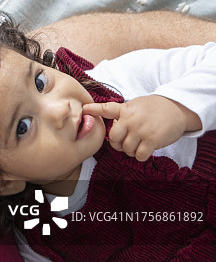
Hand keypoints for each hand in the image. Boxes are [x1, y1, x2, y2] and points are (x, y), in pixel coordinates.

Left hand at [82, 95, 200, 161]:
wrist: (177, 108)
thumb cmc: (153, 108)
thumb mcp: (134, 105)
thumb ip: (121, 113)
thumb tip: (110, 122)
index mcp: (125, 110)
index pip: (106, 109)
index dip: (94, 109)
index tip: (84, 109)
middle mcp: (131, 120)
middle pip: (114, 139)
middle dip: (118, 144)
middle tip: (126, 142)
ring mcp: (141, 130)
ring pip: (126, 149)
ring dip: (131, 151)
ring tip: (139, 144)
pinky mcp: (152, 140)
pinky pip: (139, 155)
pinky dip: (141, 156)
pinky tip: (146, 149)